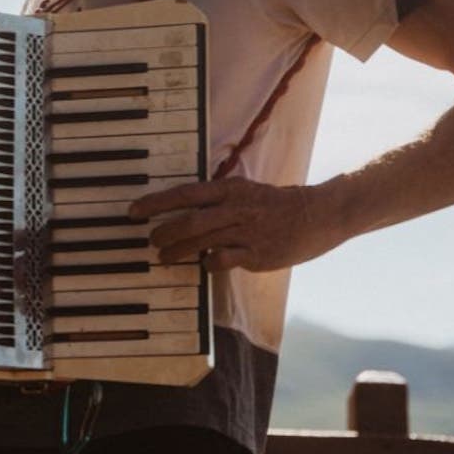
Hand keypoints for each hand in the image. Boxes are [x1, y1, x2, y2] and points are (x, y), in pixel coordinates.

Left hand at [133, 178, 345, 272]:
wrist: (319, 215)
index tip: (134, 211)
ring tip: (164, 258)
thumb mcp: (249, 191)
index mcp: (232, 189)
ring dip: (177, 251)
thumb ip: (221, 199)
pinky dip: (207, 263)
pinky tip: (203, 264)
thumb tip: (188, 208)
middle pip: (188, 221)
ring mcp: (246, 233)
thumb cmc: (280, 204)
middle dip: (163, 232)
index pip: (185, 193)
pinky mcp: (256, 255)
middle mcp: (236, 209)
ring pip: (200, 242)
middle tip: (150, 240)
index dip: (156, 202)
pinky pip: (221, 261)